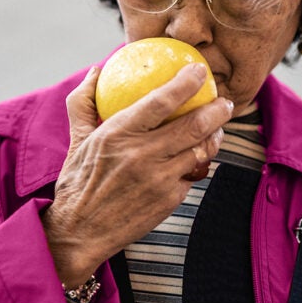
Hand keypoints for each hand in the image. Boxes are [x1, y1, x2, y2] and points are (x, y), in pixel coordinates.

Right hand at [41, 64, 231, 287]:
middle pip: (194, 125)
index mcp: (118, 134)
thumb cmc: (77, 183)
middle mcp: (142, 155)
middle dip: (218, 109)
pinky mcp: (169, 200)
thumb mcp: (77, 139)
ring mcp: (159, 180)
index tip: (199, 70)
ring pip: (201, 150)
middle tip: (224, 101)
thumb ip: (84, 101)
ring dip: (215, 136)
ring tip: (218, 127)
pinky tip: (198, 156)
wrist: (80, 232)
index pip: (161, 101)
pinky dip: (198, 162)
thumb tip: (97, 70)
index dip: (186, 82)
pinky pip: (192, 174)